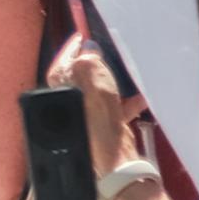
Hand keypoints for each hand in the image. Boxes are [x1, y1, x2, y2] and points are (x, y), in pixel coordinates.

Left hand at [43, 35, 141, 190]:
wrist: (115, 164)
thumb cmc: (99, 119)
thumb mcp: (93, 81)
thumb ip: (89, 62)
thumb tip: (88, 48)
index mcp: (58, 89)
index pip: (63, 61)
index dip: (74, 47)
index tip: (84, 36)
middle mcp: (66, 104)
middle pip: (80, 77)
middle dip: (95, 64)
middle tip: (108, 51)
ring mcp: (84, 118)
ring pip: (97, 93)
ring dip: (112, 83)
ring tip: (127, 73)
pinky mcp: (101, 131)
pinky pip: (113, 110)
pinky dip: (125, 103)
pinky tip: (140, 100)